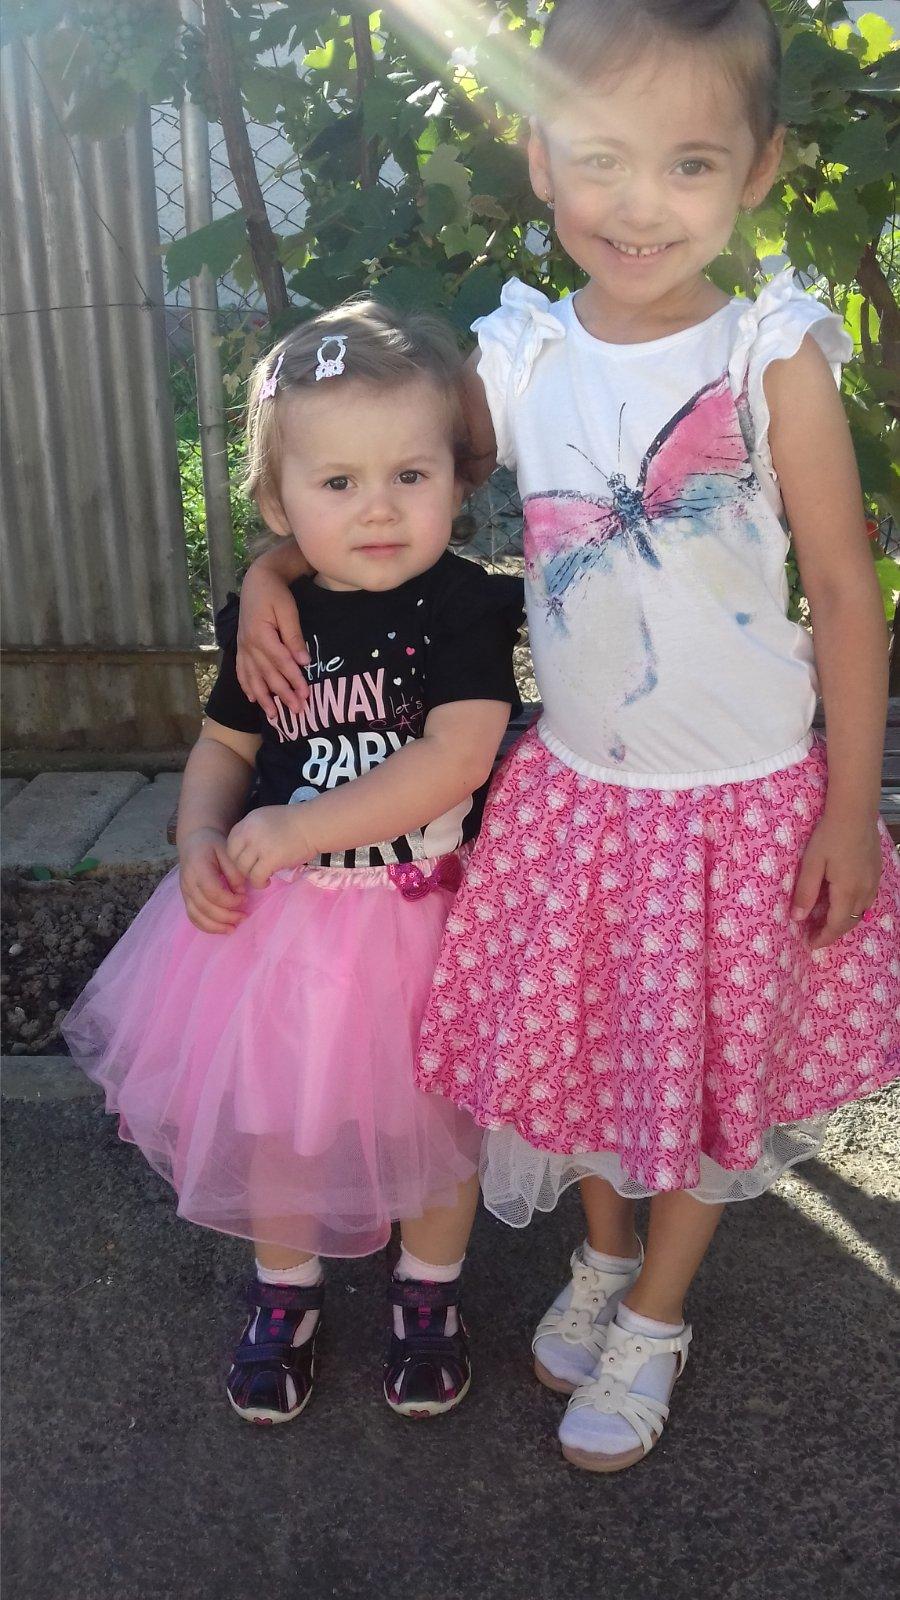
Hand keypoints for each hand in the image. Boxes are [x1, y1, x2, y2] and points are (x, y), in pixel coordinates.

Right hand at [179, 827, 246, 933]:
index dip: (230, 900)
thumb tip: (241, 892)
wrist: (194, 842)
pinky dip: (206, 927)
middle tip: (244, 916)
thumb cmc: (213, 845)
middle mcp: (188, 883)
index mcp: (198, 868)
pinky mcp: (186, 898)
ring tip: (233, 928)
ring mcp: (185, 892)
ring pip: (197, 916)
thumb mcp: (227, 850)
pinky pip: (193, 917)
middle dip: (226, 916)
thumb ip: (234, 871)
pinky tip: (221, 928)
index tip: (245, 899)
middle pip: (205, 907)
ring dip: (216, 926)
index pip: (213, 892)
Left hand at [226, 806, 312, 887]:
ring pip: (243, 868)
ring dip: (251, 876)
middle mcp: (249, 832)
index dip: (237, 855)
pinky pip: (256, 877)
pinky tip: (268, 881)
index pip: (231, 843)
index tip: (248, 861)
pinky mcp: (270, 859)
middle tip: (254, 871)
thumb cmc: (296, 822)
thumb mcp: (267, 819)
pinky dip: (260, 883)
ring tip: (262, 877)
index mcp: (248, 821)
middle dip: (242, 867)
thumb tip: (245, 851)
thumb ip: (253, 832)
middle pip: (233, 857)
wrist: (314, 825)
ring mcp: (259, 845)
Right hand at [236, 569, 309, 717]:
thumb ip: (294, 636)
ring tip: (274, 716)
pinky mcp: (241, 646)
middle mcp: (249, 644)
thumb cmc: (276, 593)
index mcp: (261, 634)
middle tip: (297, 711)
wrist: (257, 580)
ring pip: (253, 677)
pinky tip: (253, 699)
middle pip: (268, 674)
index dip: (294, 679)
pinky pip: (242, 671)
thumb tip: (304, 661)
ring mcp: (243, 647)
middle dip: (283, 695)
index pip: (281, 662)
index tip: (306, 694)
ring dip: (264, 698)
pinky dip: (247, 686)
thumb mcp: (288, 610)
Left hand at [790, 812, 881, 949]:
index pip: (836, 925)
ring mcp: (873, 882)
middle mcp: (864, 891)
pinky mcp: (876, 873)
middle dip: (832, 933)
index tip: (809, 944)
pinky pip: (866, 900)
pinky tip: (841, 903)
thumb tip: (797, 918)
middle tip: (814, 936)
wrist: (855, 812)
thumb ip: (805, 892)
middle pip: (850, 922)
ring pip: (860, 912)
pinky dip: (853, 908)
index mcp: (847, 891)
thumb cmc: (829, 835)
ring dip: (843, 922)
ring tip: (825, 922)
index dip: (823, 938)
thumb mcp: (811, 863)